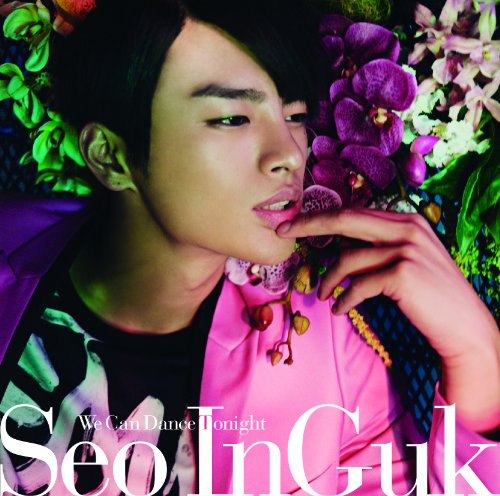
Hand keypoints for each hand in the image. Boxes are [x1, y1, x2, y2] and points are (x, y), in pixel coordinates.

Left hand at [277, 208, 499, 430]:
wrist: (465, 328)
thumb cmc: (430, 297)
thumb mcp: (405, 261)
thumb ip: (377, 248)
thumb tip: (339, 246)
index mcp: (406, 220)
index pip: (354, 212)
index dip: (321, 217)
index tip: (294, 223)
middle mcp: (407, 228)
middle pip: (345, 219)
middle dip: (308, 224)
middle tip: (282, 231)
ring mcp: (407, 249)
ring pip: (347, 260)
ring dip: (329, 281)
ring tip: (326, 297)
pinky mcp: (403, 274)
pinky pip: (358, 285)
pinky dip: (344, 300)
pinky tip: (341, 310)